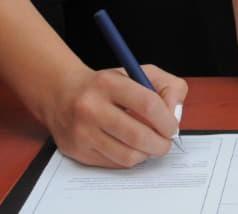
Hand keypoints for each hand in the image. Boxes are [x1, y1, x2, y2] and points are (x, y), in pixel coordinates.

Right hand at [36, 63, 188, 168]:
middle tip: (165, 143)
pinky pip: (114, 164)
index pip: (148, 104)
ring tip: (148, 145)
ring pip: (127, 156)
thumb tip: (174, 116)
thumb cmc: (107, 85)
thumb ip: (167, 87)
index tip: (172, 127)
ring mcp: (82, 132)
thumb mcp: (139, 72)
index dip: (167, 120)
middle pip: (138, 135)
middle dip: (160, 144)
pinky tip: (129, 147)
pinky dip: (128, 159)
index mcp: (108, 83)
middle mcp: (91, 107)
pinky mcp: (77, 151)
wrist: (63, 94)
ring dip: (146, 154)